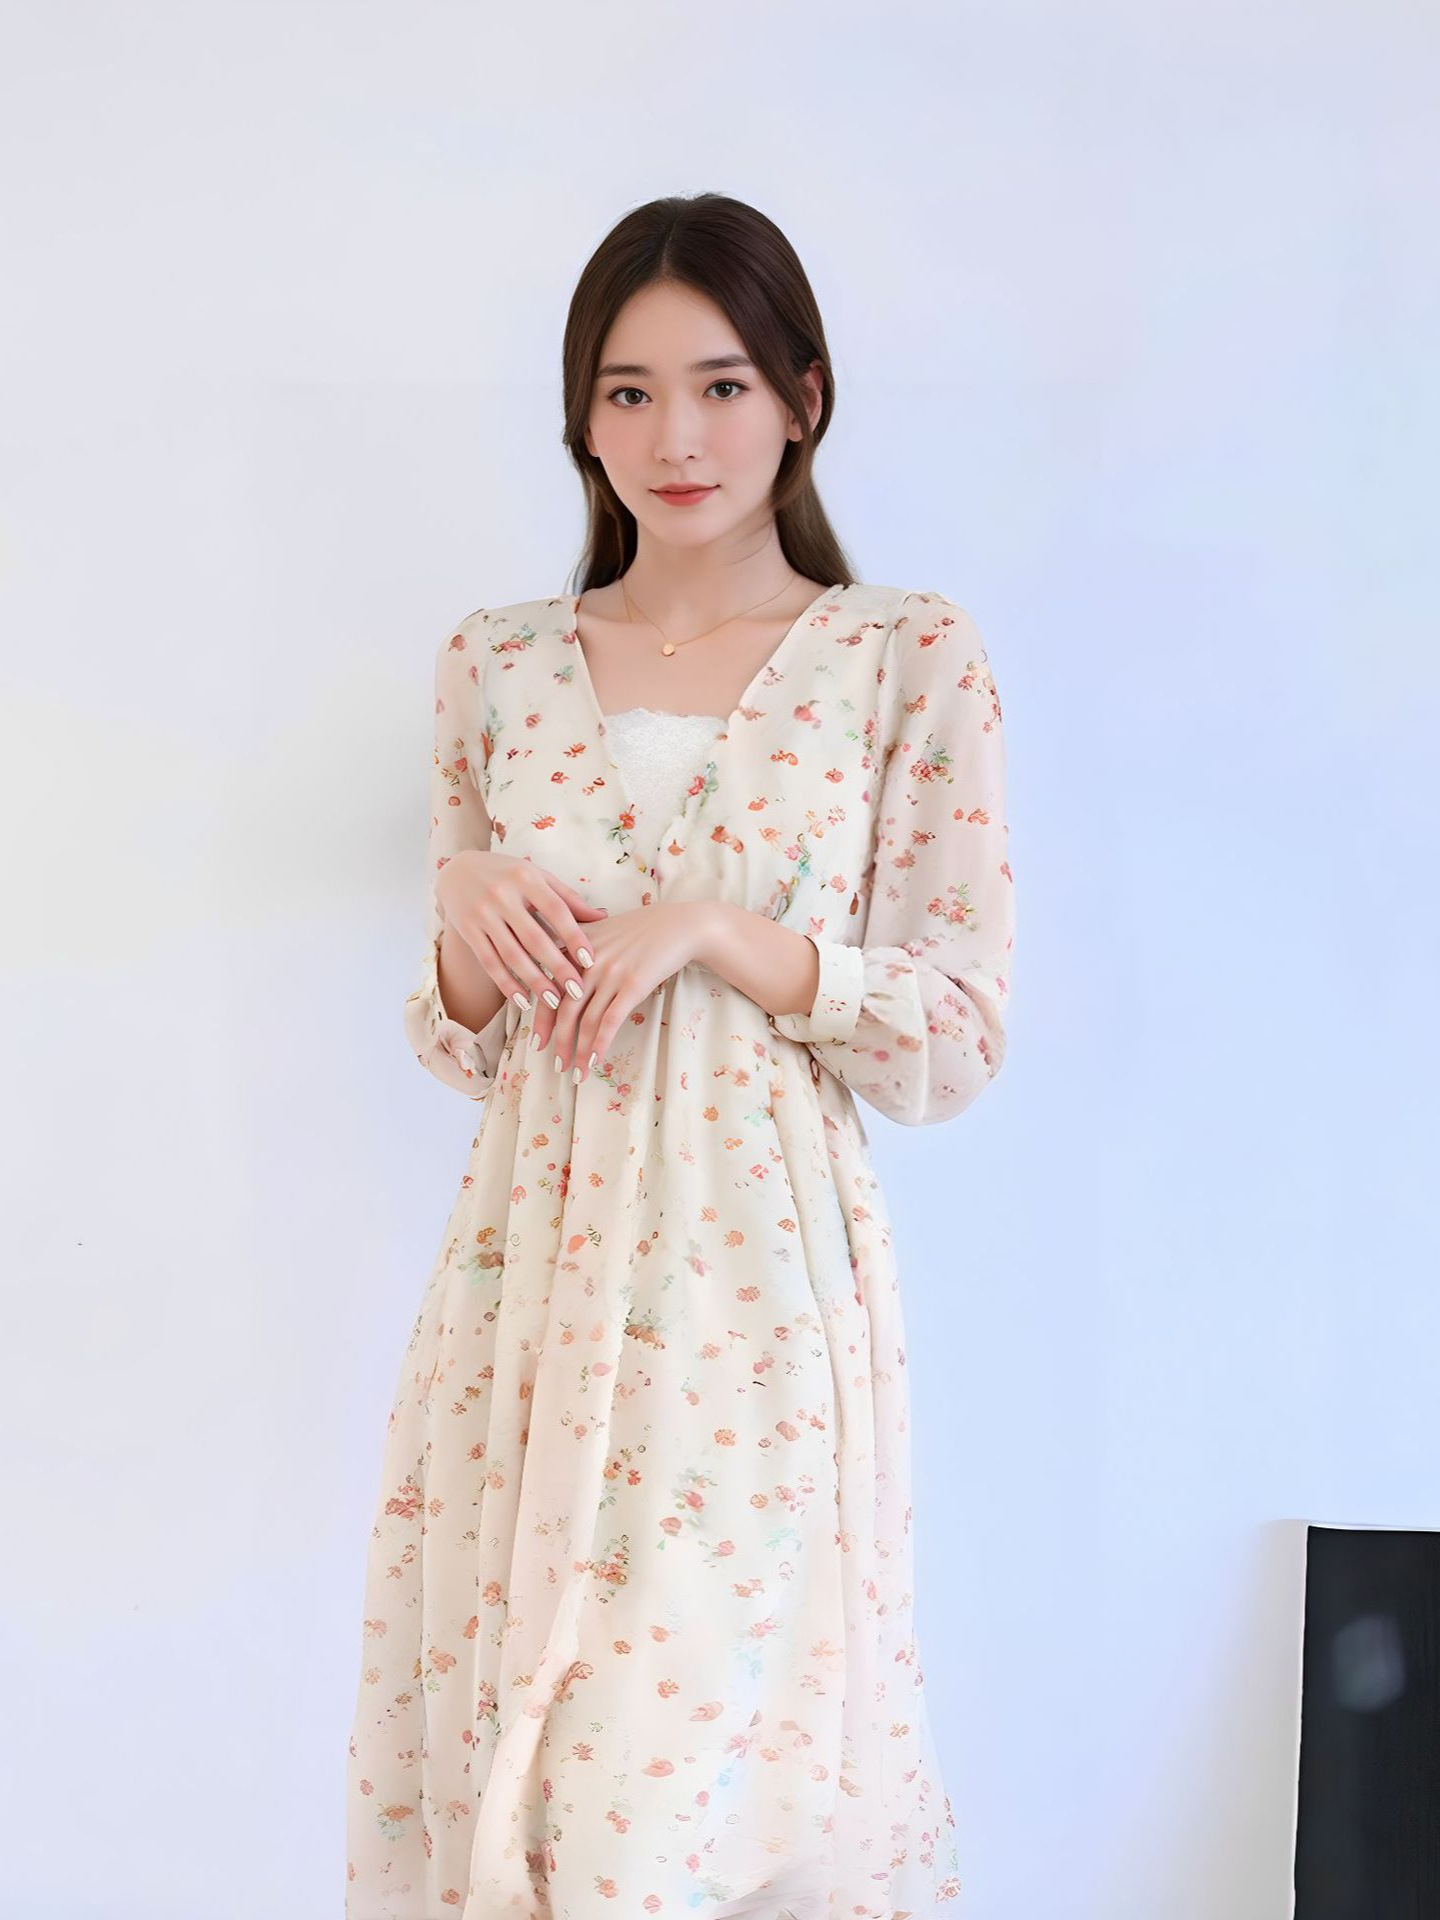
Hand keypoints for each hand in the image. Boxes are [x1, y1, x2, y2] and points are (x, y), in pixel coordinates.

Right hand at [435, 848, 608, 1013]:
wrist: (458, 869)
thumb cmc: (508, 874)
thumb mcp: (537, 876)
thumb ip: (567, 897)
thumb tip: (603, 918)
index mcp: (526, 877)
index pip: (556, 910)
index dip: (574, 936)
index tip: (589, 961)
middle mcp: (502, 895)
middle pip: (534, 938)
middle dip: (557, 968)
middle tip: (577, 992)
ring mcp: (482, 913)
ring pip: (511, 955)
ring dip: (534, 981)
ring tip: (554, 1002)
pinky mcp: (468, 930)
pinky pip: (489, 962)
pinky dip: (506, 984)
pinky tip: (523, 1000)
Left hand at [536, 901, 711, 1083]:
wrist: (680, 925)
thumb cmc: (641, 929)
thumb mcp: (601, 929)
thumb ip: (577, 949)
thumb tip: (559, 982)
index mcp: (574, 946)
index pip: (548, 989)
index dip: (540, 1020)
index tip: (537, 1043)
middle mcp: (587, 960)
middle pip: (564, 1009)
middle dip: (559, 1042)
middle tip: (557, 1065)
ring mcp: (610, 972)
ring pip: (587, 1020)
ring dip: (580, 1051)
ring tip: (578, 1072)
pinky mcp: (633, 984)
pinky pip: (610, 1021)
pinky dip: (600, 1044)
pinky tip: (596, 1060)